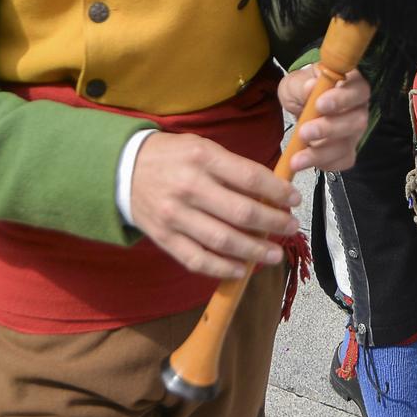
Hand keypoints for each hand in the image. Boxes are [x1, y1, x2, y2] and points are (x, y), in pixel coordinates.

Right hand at [126, 133, 299, 278]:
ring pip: (223, 240)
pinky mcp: (165, 238)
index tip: (294, 199)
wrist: (122, 170)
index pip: (250, 178)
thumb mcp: (202, 147)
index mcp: (203, 158)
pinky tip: (242, 269)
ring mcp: (175, 215)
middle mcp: (190, 187)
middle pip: (241, 213)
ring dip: (255, 251)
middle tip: (291, 227)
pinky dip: (223, 269)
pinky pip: (198, 260)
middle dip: (273, 223)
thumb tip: (273, 190)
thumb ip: (234, 168)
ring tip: (275, 254)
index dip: (277, 192)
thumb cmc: (172, 157)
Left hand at [277, 67, 369, 173]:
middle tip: (304, 132)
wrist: (299, 105)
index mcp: (351, 83)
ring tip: (297, 156)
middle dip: (329, 129)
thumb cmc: (303, 89)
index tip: (320, 104)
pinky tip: (306, 162)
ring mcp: (355, 131)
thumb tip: (311, 87)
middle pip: (357, 120)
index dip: (342, 98)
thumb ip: (303, 85)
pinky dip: (323, 163)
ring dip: (321, 152)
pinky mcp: (348, 150)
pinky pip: (343, 161)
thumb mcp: (296, 82)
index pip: (358, 88)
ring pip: (348, 144)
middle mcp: (358, 107)